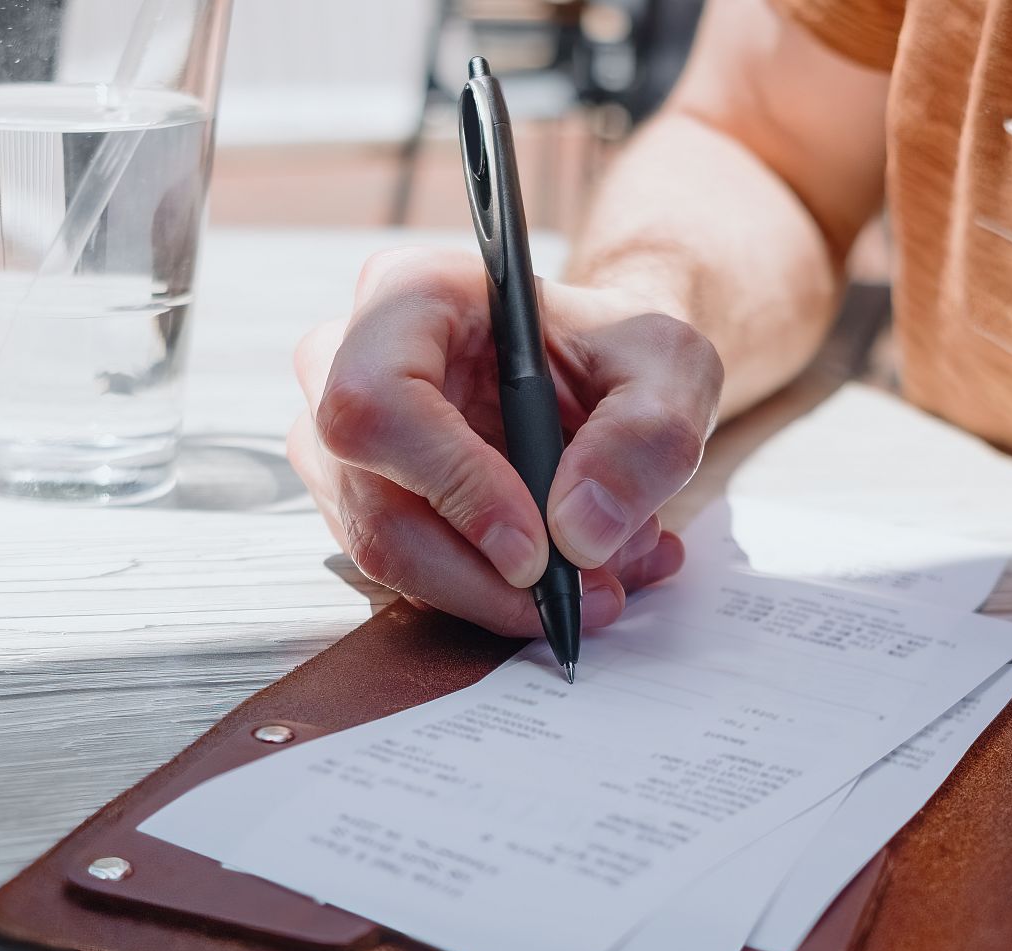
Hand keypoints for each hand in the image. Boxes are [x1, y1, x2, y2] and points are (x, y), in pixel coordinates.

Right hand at [289, 248, 723, 636]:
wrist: (599, 367)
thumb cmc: (618, 345)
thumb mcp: (670, 367)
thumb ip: (645, 438)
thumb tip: (580, 533)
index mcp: (410, 294)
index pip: (381, 402)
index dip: (453, 486)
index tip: (536, 551)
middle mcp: (347, 361)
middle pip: (374, 501)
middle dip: (483, 574)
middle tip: (584, 594)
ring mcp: (341, 438)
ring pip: (383, 551)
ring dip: (495, 592)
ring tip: (597, 579)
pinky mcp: (358, 499)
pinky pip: (405, 572)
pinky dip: (491, 594)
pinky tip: (566, 574)